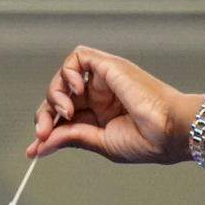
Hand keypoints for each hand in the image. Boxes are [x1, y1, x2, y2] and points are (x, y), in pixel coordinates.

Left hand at [26, 46, 203, 163]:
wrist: (168, 132)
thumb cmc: (146, 140)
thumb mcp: (99, 143)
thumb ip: (70, 138)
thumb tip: (40, 146)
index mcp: (98, 116)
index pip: (62, 117)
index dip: (47, 129)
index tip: (35, 147)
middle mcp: (99, 96)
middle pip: (58, 97)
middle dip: (45, 115)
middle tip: (44, 132)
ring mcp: (103, 80)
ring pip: (64, 77)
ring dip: (55, 95)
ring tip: (66, 112)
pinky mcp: (108, 66)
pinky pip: (78, 57)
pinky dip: (68, 72)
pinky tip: (75, 91)